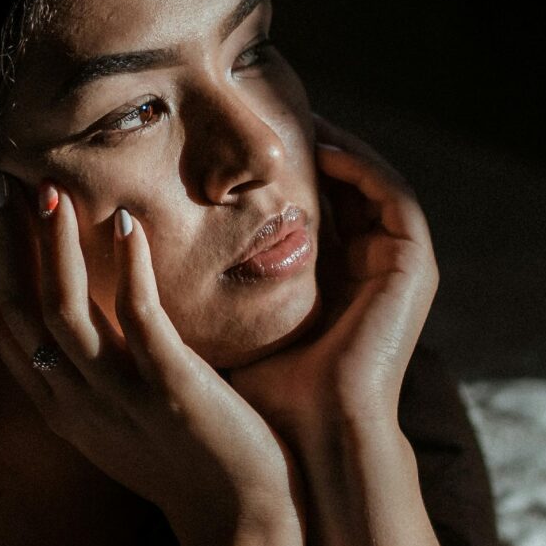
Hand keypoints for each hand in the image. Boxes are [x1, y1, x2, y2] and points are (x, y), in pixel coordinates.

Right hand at [0, 171, 302, 545]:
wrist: (240, 523)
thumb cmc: (187, 464)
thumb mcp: (119, 421)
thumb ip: (93, 375)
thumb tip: (87, 315)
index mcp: (59, 408)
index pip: (2, 328)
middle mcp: (76, 402)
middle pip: (18, 312)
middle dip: (6, 244)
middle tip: (3, 183)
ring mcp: (122, 396)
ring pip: (63, 312)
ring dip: (54, 245)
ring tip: (53, 191)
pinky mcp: (172, 389)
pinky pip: (139, 318)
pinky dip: (128, 267)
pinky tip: (127, 223)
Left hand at [228, 112, 438, 440]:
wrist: (313, 441)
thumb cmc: (263, 397)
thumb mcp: (227, 325)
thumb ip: (201, 289)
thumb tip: (130, 253)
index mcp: (333, 283)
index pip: (306, 207)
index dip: (271, 173)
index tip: (226, 142)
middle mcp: (369, 270)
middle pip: (339, 186)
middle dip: (302, 146)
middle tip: (260, 105)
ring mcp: (397, 267)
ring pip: (368, 181)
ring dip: (335, 143)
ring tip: (290, 110)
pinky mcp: (415, 266)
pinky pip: (392, 195)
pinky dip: (361, 165)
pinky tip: (320, 145)